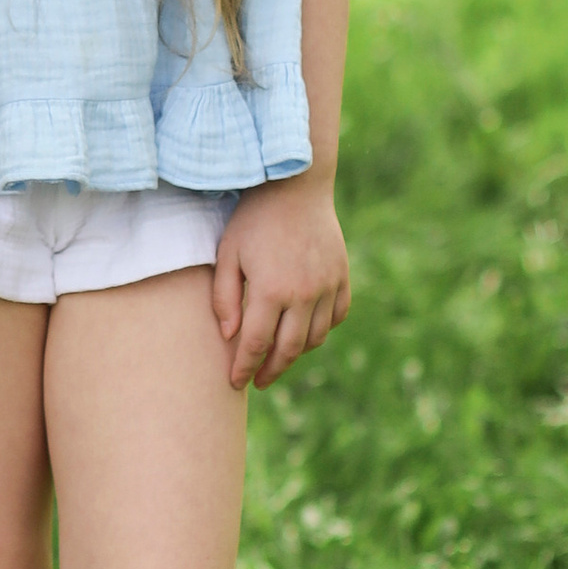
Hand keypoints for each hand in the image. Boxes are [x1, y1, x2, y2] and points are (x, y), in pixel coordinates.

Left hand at [211, 168, 348, 390]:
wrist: (296, 185)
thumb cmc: (254, 219)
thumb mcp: (228, 254)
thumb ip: (225, 298)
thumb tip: (230, 337)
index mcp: (270, 290)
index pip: (256, 345)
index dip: (244, 368)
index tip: (235, 383)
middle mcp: (304, 294)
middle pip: (288, 349)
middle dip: (271, 370)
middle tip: (259, 381)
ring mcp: (328, 286)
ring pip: (315, 338)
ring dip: (296, 353)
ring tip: (279, 357)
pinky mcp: (342, 277)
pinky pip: (336, 317)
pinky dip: (322, 330)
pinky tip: (306, 331)